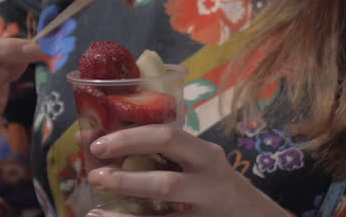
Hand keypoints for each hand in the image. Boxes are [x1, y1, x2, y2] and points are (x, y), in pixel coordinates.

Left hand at [85, 124, 288, 216]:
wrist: (253, 216)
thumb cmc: (211, 183)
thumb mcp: (193, 161)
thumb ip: (155, 150)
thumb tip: (92, 139)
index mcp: (204, 155)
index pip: (166, 137)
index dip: (128, 139)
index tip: (97, 143)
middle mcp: (209, 183)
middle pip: (167, 182)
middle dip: (127, 183)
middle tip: (95, 175)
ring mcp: (206, 211)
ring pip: (166, 213)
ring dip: (126, 211)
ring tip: (96, 210)